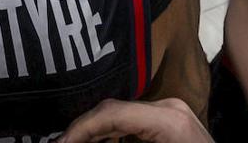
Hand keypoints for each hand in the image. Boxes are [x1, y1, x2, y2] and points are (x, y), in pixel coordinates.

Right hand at [60, 98, 212, 142]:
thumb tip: (73, 142)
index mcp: (168, 120)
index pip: (110, 114)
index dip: (78, 130)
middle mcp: (170, 108)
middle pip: (113, 112)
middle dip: (84, 132)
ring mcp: (174, 114)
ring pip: (121, 117)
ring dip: (98, 134)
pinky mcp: (174, 123)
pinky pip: (135, 124)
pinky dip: (115, 136)